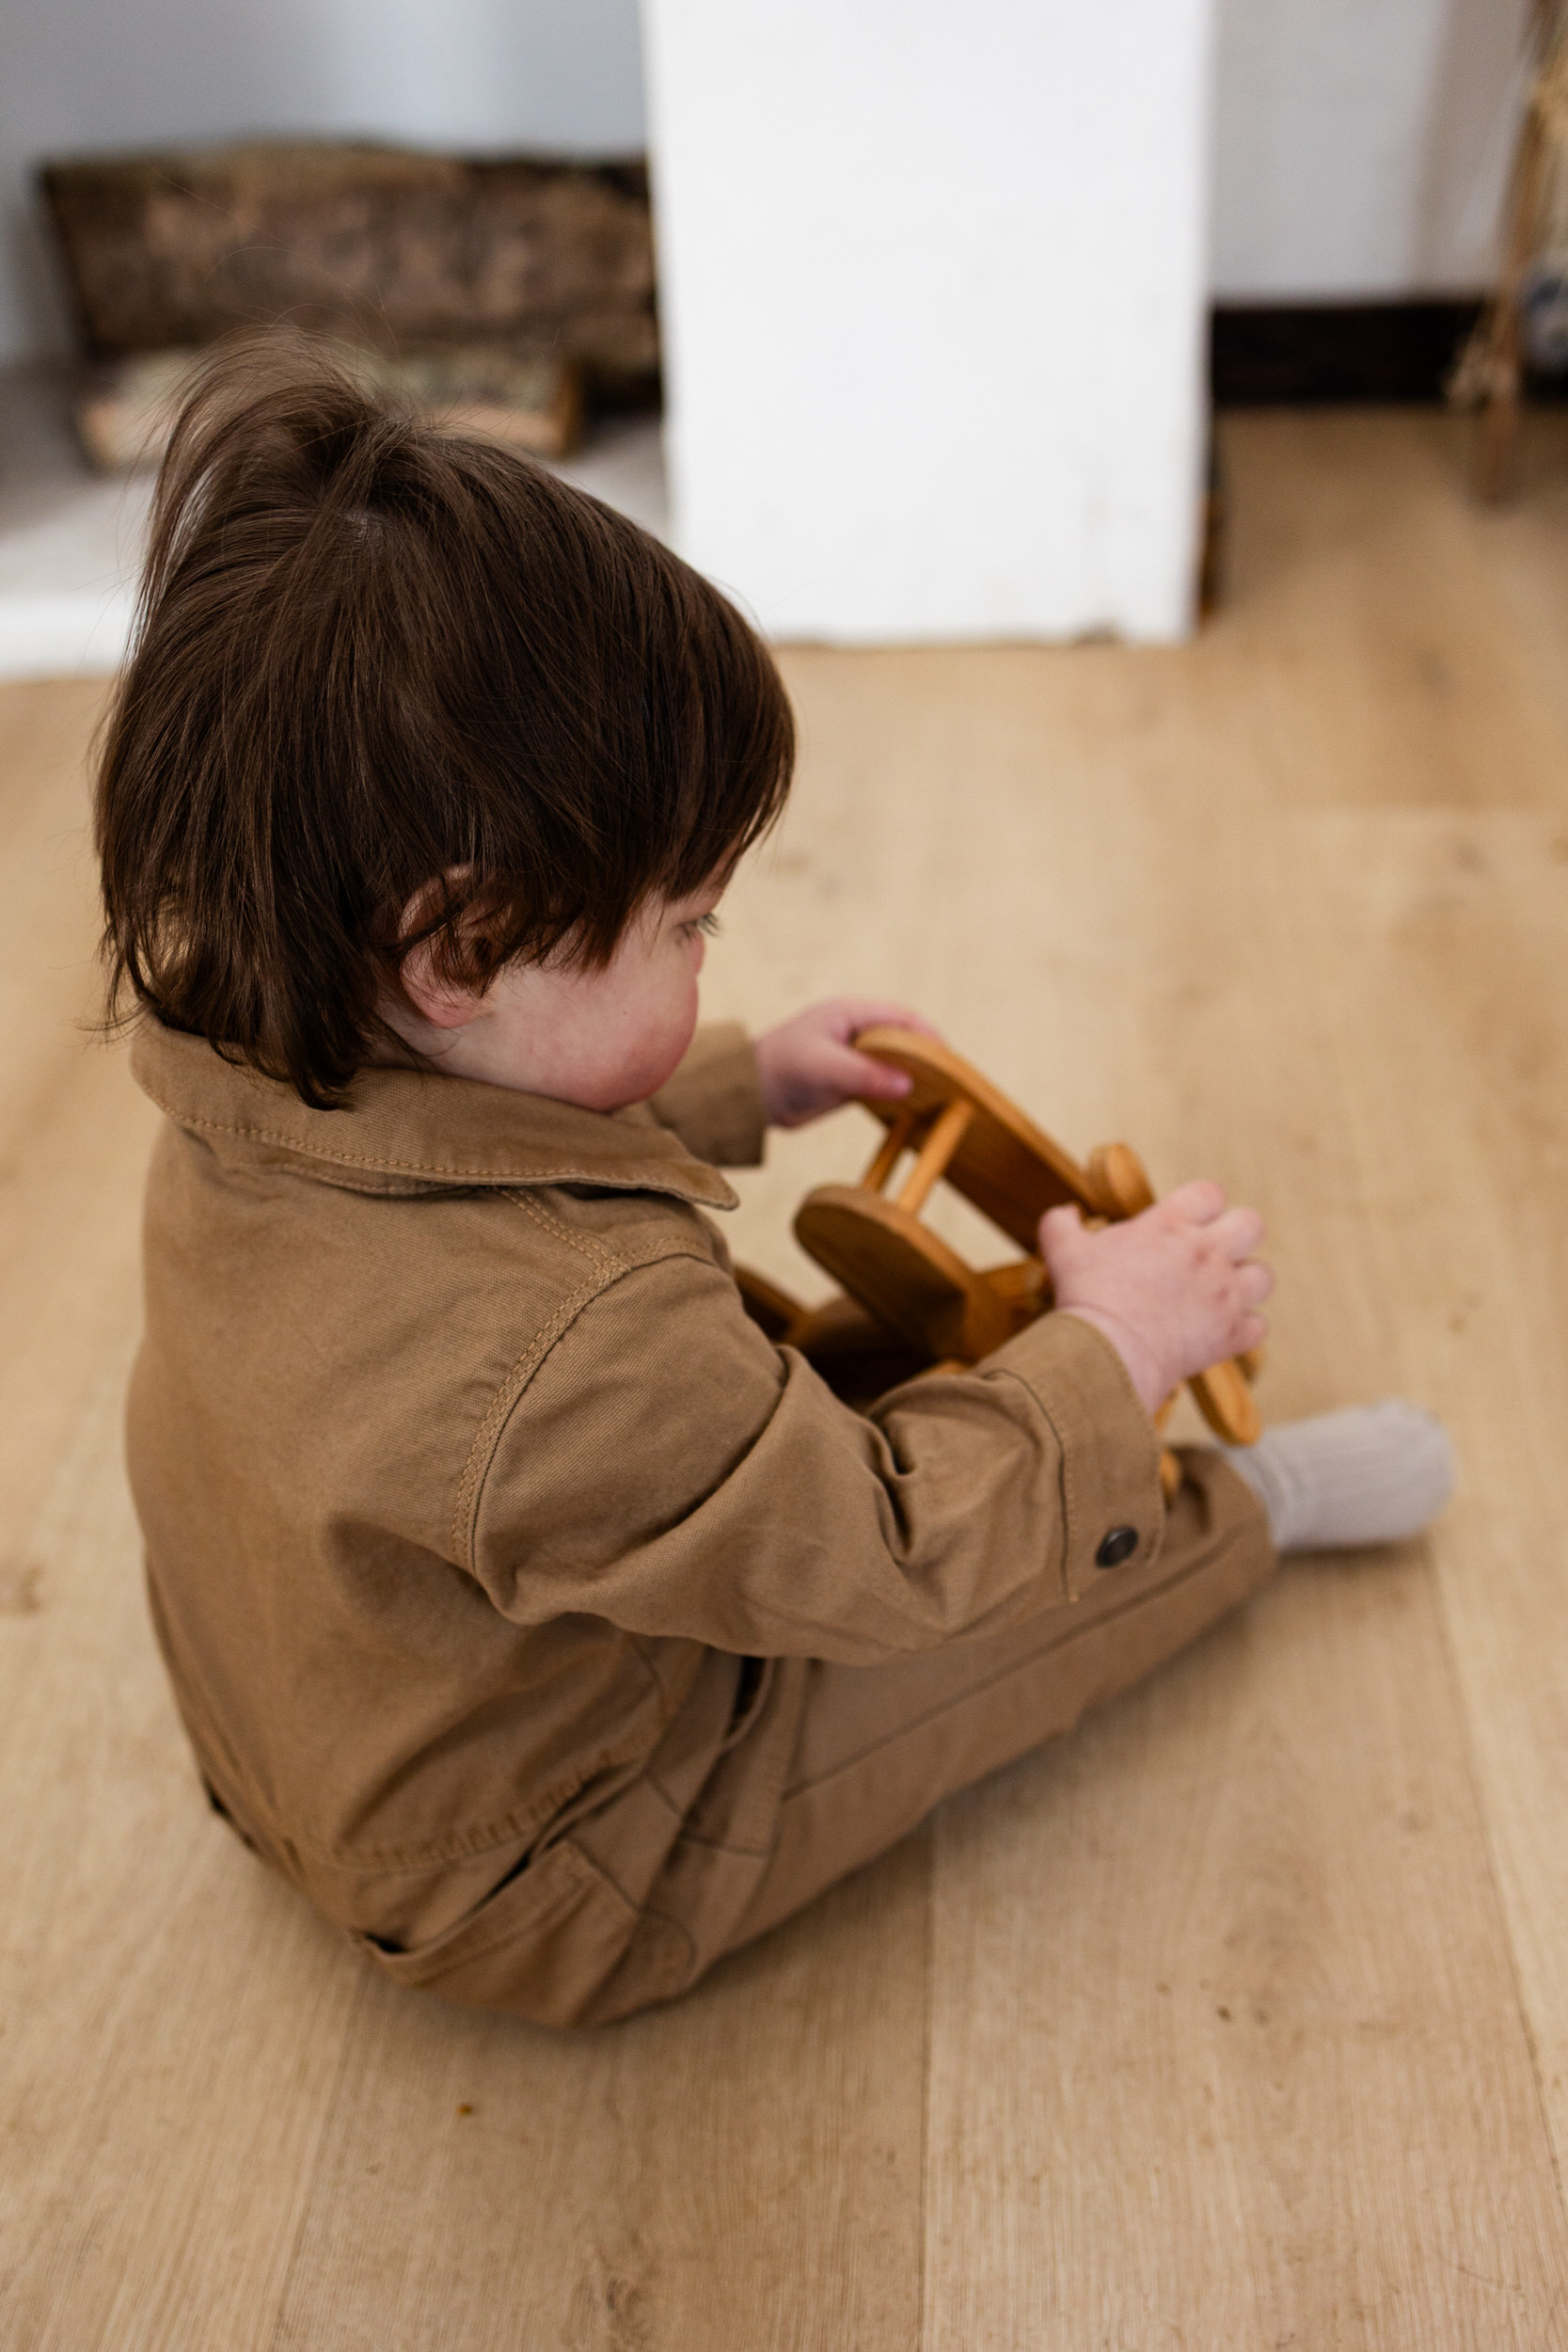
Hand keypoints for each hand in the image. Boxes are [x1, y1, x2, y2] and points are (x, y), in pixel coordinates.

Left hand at [754, 998, 940, 1128]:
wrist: (747, 1095)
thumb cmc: (779, 1069)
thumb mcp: (823, 1069)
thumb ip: (863, 1075)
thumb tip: (907, 1084)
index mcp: (851, 1013)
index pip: (902, 1019)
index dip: (929, 1038)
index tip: (950, 1061)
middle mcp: (858, 1031)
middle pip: (905, 1041)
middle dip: (929, 1059)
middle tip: (955, 1085)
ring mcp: (856, 1056)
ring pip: (898, 1063)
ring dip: (917, 1078)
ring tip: (944, 1099)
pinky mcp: (852, 1080)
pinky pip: (885, 1083)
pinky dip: (901, 1093)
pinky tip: (918, 1110)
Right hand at [1039, 1180, 1271, 1417]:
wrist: (1108, 1352)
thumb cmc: (1087, 1298)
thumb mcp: (1063, 1251)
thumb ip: (1062, 1223)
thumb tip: (1066, 1211)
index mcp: (1170, 1225)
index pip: (1210, 1193)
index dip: (1204, 1205)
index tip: (1190, 1221)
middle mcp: (1205, 1253)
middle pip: (1251, 1224)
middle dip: (1238, 1235)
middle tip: (1214, 1253)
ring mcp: (1224, 1294)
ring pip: (1263, 1276)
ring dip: (1246, 1283)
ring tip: (1221, 1293)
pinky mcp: (1230, 1334)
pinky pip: (1258, 1326)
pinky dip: (1243, 1329)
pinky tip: (1220, 1331)